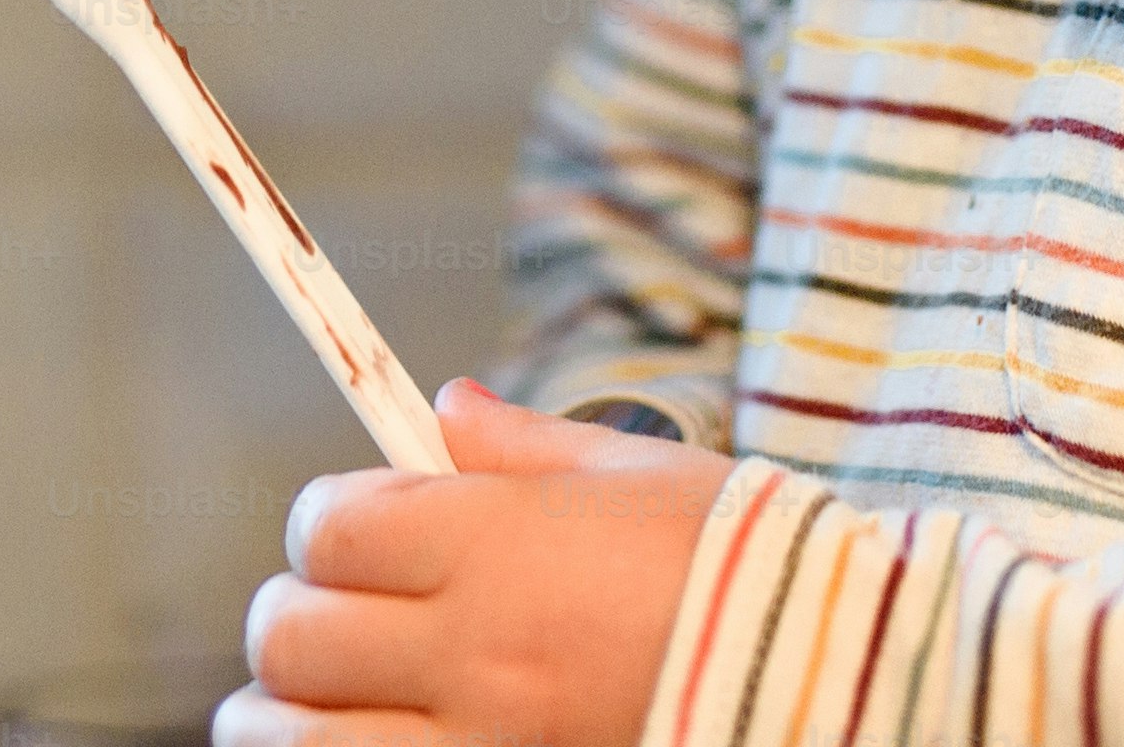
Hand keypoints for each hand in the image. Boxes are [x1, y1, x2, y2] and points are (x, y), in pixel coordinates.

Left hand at [220, 377, 730, 746]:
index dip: (328, 524)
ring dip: (284, 718)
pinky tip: (363, 744)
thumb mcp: (642, 482)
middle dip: (296, 618)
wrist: (839, 684)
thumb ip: (525, 452)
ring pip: (291, 740)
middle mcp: (475, 653)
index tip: (358, 534)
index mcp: (500, 548)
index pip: (329, 528)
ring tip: (319, 705)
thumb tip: (446, 409)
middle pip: (291, 636)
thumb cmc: (748, 574)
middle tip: (336, 620)